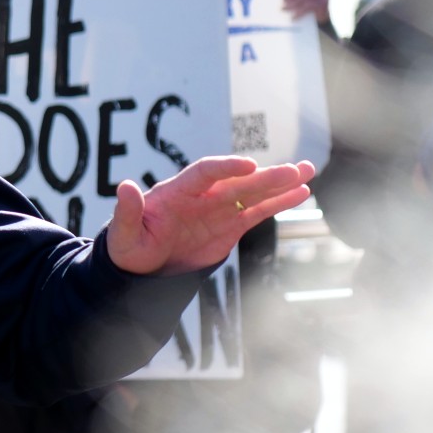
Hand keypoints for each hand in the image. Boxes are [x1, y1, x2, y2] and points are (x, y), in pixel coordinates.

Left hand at [107, 156, 314, 275]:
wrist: (142, 266)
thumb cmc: (129, 246)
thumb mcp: (124, 234)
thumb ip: (127, 211)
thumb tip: (124, 186)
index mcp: (176, 191)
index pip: (204, 172)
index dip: (226, 168)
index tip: (248, 166)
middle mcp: (202, 196)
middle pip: (238, 180)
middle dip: (266, 175)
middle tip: (294, 169)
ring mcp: (218, 209)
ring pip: (253, 192)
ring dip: (280, 183)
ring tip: (307, 171)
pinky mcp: (230, 226)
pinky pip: (257, 211)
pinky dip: (279, 202)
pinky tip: (302, 193)